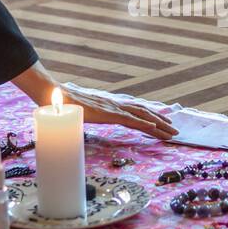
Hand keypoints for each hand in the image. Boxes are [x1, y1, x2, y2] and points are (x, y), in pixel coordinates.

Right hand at [11, 61, 176, 139]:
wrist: (52, 96)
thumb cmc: (63, 106)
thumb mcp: (80, 114)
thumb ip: (86, 118)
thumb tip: (84, 125)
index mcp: (109, 105)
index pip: (135, 111)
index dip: (150, 117)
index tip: (163, 124)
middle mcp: (114, 104)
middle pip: (143, 112)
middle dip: (161, 121)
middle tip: (175, 130)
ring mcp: (112, 108)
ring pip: (141, 116)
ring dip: (158, 124)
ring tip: (172, 132)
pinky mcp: (107, 113)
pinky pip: (130, 119)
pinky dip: (144, 123)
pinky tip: (155, 128)